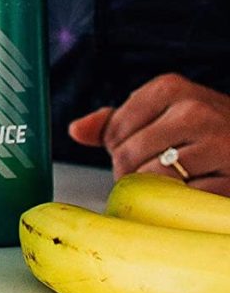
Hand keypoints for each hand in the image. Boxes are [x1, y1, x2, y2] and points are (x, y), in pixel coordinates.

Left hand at [69, 74, 229, 194]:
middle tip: (153, 175)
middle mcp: (195, 111)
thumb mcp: (163, 112)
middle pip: (127, 156)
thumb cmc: (205, 130)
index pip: (113, 131)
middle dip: (131, 173)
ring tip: (174, 182)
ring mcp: (219, 145)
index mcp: (171, 88)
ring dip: (154, 191)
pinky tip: (194, 193)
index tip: (139, 151)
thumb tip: (76, 130)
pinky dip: (182, 204)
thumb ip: (117, 120)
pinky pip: (184, 200)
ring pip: (152, 179)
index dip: (118, 149)